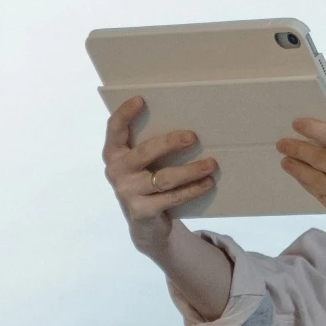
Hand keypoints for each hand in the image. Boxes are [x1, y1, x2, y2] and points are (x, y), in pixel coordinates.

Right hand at [103, 96, 218, 260]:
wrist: (145, 226)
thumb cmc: (147, 182)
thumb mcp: (142, 164)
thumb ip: (150, 146)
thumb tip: (186, 125)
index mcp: (114, 153)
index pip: (114, 128)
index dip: (125, 113)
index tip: (141, 99)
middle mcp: (116, 171)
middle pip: (145, 152)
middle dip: (169, 143)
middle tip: (193, 136)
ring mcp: (127, 192)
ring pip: (164, 178)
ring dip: (191, 170)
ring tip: (212, 164)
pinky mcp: (142, 211)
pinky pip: (172, 197)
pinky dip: (193, 189)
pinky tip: (207, 182)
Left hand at [277, 106, 325, 253]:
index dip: (313, 129)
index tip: (297, 123)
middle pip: (320, 159)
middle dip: (297, 149)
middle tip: (282, 143)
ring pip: (316, 180)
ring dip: (298, 169)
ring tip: (286, 160)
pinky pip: (322, 198)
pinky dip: (311, 186)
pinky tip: (304, 178)